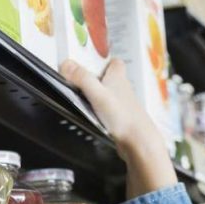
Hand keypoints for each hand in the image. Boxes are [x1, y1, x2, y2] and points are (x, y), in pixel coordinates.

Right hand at [60, 58, 176, 197]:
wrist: (138, 142)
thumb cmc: (123, 117)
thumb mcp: (97, 93)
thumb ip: (81, 78)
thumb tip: (66, 65)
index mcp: (118, 78)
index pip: (114, 62)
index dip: (104, 61)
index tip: (91, 62)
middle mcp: (122, 90)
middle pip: (110, 80)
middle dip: (98, 81)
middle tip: (81, 83)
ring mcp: (123, 106)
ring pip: (110, 97)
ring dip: (99, 99)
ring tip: (84, 102)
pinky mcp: (121, 121)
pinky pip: (110, 114)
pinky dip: (102, 115)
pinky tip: (94, 120)